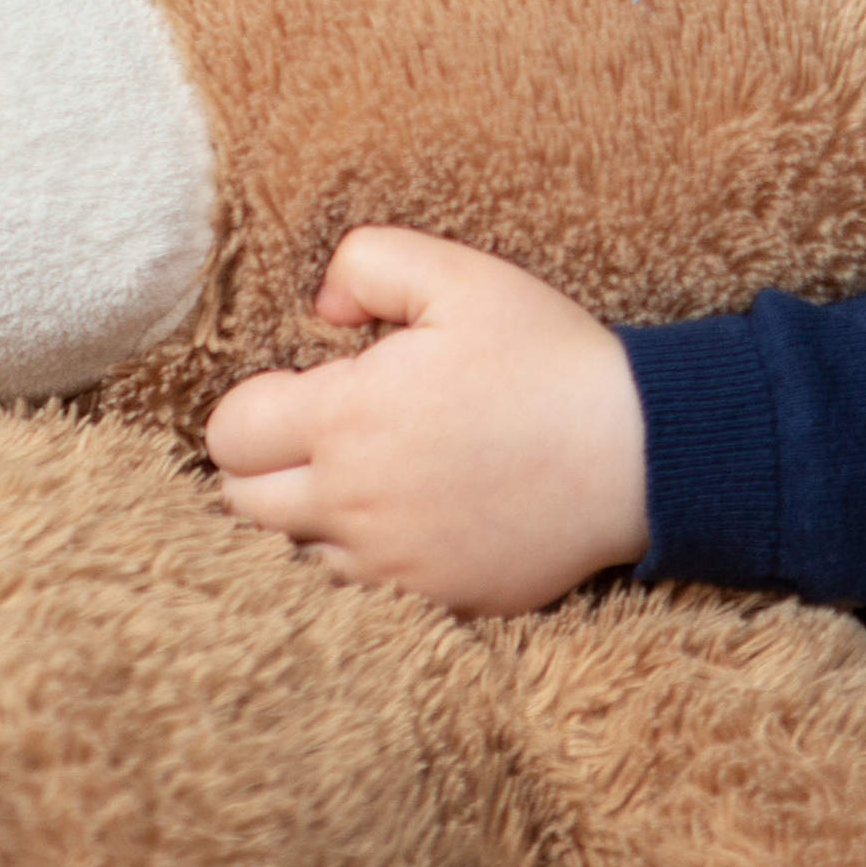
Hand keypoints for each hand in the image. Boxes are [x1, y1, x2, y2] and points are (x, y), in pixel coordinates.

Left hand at [205, 228, 649, 616]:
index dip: (252, 406)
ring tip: (357, 477)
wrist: (637, 452)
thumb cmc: (546, 357)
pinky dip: (355, 562)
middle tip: (316, 435)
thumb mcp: (459, 274)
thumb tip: (321, 309)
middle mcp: (352, 504)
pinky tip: (396, 522)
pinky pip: (352, 595)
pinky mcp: (430, 603)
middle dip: (260, 466)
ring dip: (303, 519)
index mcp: (346, 419)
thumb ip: (367, 263)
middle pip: (241, 505)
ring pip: (289, 555)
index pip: (229, 434)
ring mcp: (390, 565)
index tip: (302, 389)